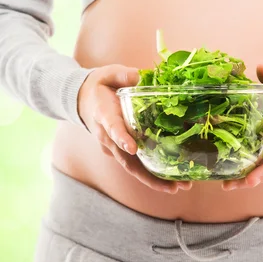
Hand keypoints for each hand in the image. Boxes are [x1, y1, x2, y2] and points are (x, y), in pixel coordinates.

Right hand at [77, 64, 192, 193]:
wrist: (83, 101)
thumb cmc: (100, 87)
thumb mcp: (109, 74)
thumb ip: (124, 75)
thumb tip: (142, 77)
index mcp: (104, 116)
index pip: (112, 128)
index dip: (121, 138)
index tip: (132, 148)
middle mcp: (108, 137)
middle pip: (127, 160)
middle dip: (149, 175)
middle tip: (173, 185)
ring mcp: (114, 148)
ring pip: (133, 168)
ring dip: (155, 180)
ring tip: (180, 187)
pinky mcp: (121, 152)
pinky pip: (136, 166)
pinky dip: (153, 175)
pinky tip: (174, 180)